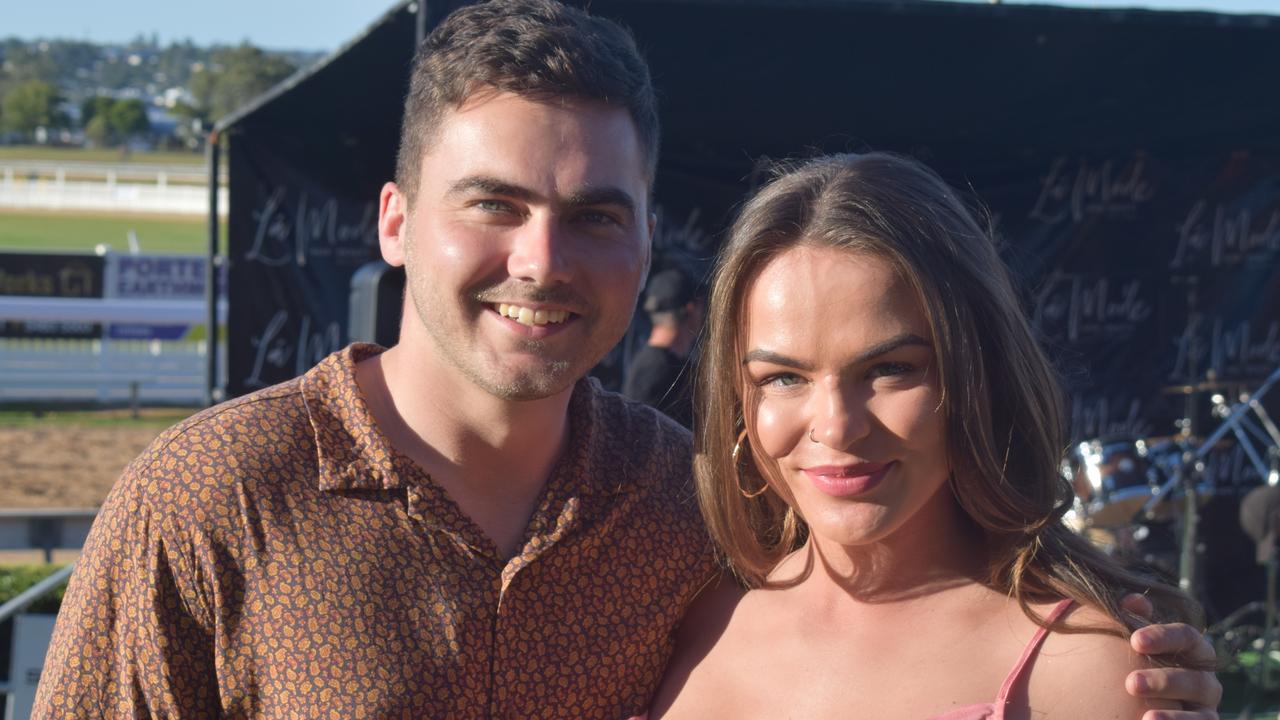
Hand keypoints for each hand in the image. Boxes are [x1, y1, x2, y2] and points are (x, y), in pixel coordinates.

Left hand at [1120, 593, 1221, 719]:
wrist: (1139, 699)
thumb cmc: (1138, 661)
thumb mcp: (1136, 641)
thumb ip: (1134, 619)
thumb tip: (1133, 600)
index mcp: (1192, 652)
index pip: (1187, 637)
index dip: (1163, 637)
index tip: (1135, 640)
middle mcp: (1205, 681)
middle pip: (1196, 679)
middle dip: (1164, 681)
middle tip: (1131, 683)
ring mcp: (1206, 710)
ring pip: (1203, 715)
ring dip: (1175, 717)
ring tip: (1148, 717)